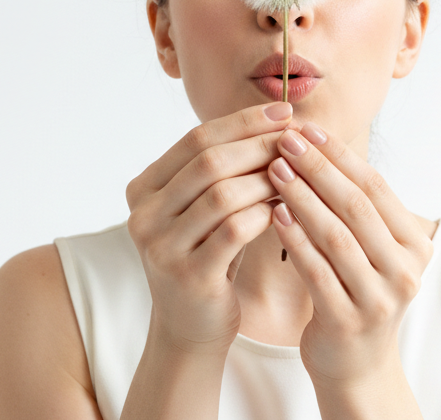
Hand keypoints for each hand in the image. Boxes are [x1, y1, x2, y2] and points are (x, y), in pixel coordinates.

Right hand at [125, 102, 292, 356]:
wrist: (191, 328)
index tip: (284, 112)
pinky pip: (233, 231)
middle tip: (296, 138)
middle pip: (208, 162)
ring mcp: (161, 247)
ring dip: (265, 178)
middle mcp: (144, 215)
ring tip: (296, 171)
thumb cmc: (207, 255)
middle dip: (258, 145)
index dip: (243, 121)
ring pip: (222, 194)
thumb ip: (221, 167)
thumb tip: (276, 119)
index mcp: (144, 188)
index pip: (196, 138)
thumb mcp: (204, 206)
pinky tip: (286, 206)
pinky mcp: (187, 276)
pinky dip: (264, 212)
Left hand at [267, 123, 433, 389]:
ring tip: (275, 171)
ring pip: (336, 235)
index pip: (375, 186)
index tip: (307, 128)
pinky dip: (296, 239)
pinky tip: (274, 214)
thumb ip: (353, 203)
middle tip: (285, 141)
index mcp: (414, 243)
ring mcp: (380, 297)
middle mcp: (404, 269)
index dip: (339, 154)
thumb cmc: (355, 289)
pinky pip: (317, 270)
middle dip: (318, 169)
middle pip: (356, 205)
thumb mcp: (367, 246)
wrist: (355, 365)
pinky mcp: (349, 320)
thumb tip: (315, 139)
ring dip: (303, 198)